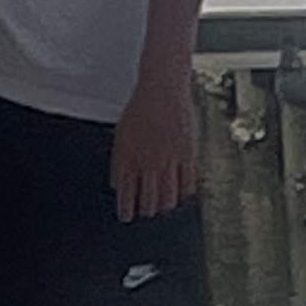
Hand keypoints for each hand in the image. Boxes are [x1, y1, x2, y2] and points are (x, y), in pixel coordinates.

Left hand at [111, 75, 197, 220]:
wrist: (162, 88)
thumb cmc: (141, 108)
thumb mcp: (122, 133)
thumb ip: (120, 161)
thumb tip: (117, 185)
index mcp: (129, 156)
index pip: (126, 192)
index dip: (126, 207)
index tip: (125, 216)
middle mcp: (149, 161)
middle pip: (148, 199)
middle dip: (146, 210)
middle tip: (145, 213)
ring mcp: (169, 160)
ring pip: (168, 196)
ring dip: (164, 206)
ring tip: (163, 208)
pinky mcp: (188, 156)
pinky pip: (188, 184)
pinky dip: (184, 193)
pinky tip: (181, 195)